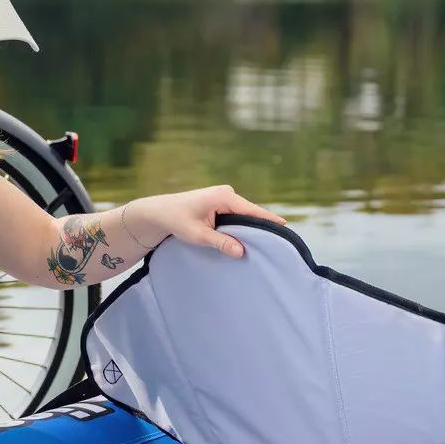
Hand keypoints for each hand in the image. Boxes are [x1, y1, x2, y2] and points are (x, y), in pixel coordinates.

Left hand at [123, 185, 282, 256]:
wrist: (159, 212)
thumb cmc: (176, 221)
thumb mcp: (199, 235)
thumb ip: (220, 242)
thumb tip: (242, 251)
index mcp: (223, 197)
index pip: (251, 210)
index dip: (267, 220)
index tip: (284, 226)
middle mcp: (226, 193)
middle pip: (250, 212)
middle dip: (260, 226)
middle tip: (277, 241)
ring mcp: (224, 196)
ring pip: (243, 214)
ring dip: (249, 226)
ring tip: (266, 241)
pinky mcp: (220, 202)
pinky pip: (237, 214)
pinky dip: (241, 224)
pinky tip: (249, 236)